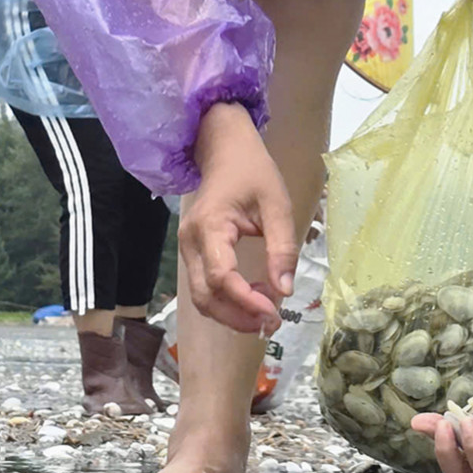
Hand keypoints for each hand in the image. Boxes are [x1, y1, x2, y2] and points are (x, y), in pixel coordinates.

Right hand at [183, 102, 295, 334]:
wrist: (224, 149)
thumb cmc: (252, 171)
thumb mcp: (276, 204)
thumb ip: (282, 247)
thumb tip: (285, 290)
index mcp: (210, 227)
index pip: (221, 278)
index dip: (247, 301)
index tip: (275, 312)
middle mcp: (190, 242)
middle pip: (205, 297)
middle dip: (238, 317)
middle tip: (273, 323)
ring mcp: (187, 248)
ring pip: (201, 297)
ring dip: (232, 313)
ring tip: (267, 311)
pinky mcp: (193, 252)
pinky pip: (204, 287)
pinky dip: (227, 301)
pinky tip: (253, 296)